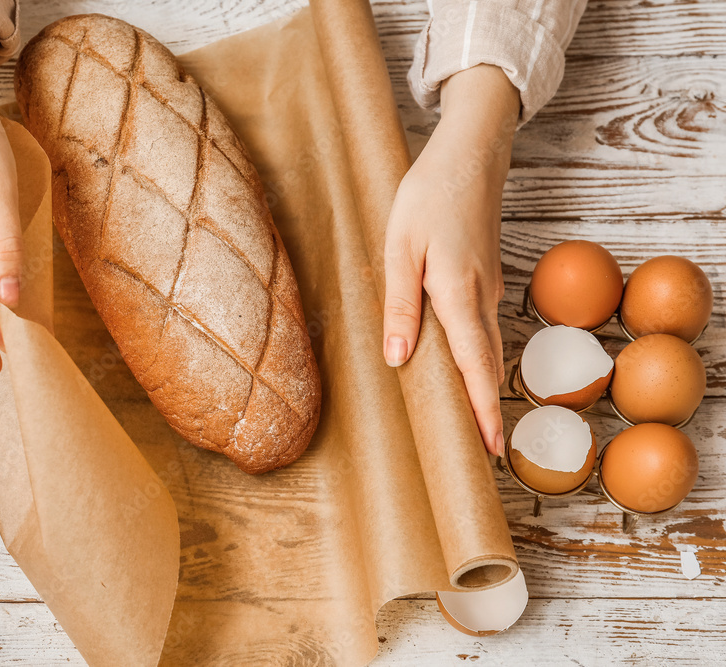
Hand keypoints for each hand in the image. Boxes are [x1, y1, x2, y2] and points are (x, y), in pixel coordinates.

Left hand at [382, 65, 519, 455]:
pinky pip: (483, 327)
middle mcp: (481, 297)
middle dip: (485, 409)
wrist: (469, 156)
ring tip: (473, 423)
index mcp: (457, 293)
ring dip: (482, 385)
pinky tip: (463, 368)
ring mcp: (489, 287)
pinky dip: (478, 356)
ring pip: (487, 347)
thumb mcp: (400, 248)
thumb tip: (399, 359)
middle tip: (481, 451)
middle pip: (486, 365)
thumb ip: (400, 305)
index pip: (474, 365)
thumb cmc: (428, 196)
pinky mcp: (485, 278)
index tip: (489, 449)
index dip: (483, 410)